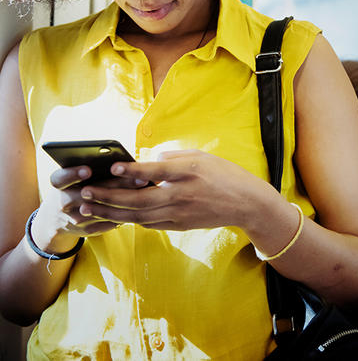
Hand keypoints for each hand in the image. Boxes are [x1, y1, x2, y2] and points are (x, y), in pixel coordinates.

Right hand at [31, 165, 142, 253]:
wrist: (57, 219)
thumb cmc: (74, 187)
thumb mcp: (74, 177)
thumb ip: (91, 168)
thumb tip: (122, 159)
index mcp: (59, 185)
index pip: (61, 178)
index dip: (73, 174)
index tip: (88, 170)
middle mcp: (63, 202)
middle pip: (88, 194)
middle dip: (115, 185)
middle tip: (140, 177)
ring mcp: (75, 219)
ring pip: (102, 210)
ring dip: (124, 200)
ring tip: (145, 190)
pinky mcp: (87, 230)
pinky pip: (108, 222)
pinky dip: (125, 212)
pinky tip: (142, 203)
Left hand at [76, 150, 278, 230]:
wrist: (247, 203)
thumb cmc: (224, 174)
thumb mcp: (201, 156)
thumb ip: (172, 158)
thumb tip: (146, 163)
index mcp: (188, 173)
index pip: (155, 171)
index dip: (133, 170)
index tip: (113, 167)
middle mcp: (182, 195)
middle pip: (138, 199)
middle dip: (108, 197)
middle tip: (85, 193)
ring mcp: (180, 213)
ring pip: (138, 216)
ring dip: (111, 212)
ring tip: (89, 208)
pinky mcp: (180, 225)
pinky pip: (149, 224)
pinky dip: (130, 219)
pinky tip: (115, 215)